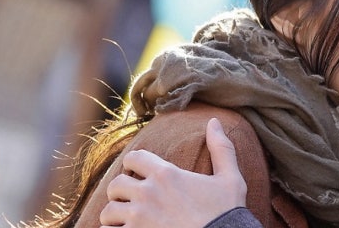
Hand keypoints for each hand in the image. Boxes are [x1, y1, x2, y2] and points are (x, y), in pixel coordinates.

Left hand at [99, 118, 246, 227]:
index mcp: (166, 174)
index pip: (134, 158)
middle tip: (131, 199)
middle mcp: (147, 193)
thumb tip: (214, 121)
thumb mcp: (230, 178)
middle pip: (116, 184)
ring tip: (126, 219)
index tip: (138, 173)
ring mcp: (138, 218)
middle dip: (121, 191)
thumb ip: (221, 148)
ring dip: (115, 215)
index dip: (134, 164)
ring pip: (108, 211)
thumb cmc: (226, 212)